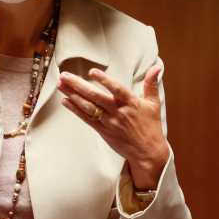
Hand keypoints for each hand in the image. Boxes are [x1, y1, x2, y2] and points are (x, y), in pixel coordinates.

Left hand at [57, 66, 169, 189]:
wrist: (147, 152)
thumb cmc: (151, 126)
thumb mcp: (153, 103)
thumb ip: (152, 83)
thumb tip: (158, 66)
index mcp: (131, 103)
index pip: (116, 89)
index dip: (104, 80)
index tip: (91, 72)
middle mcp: (118, 112)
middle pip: (96, 96)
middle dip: (78, 85)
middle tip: (64, 75)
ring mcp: (109, 123)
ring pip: (88, 107)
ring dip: (72, 95)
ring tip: (60, 85)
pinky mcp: (103, 132)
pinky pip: (87, 120)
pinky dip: (75, 110)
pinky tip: (65, 101)